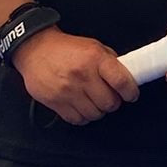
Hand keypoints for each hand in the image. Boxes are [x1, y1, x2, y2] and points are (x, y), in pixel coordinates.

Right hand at [11, 26, 138, 124]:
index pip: (121, 81)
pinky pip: (78, 120)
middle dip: (113, 102)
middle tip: (109, 96)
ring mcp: (68, 91)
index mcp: (95, 58)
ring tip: (93, 100)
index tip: (131, 95)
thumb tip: (125, 78)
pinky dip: (83, 116)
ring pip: (95, 114)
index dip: (130, 92)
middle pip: (109, 103)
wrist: (35, 49)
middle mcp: (82, 75)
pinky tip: (81, 106)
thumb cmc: (65, 48)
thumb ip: (110, 62)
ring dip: (98, 110)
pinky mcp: (56, 102)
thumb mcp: (93, 46)